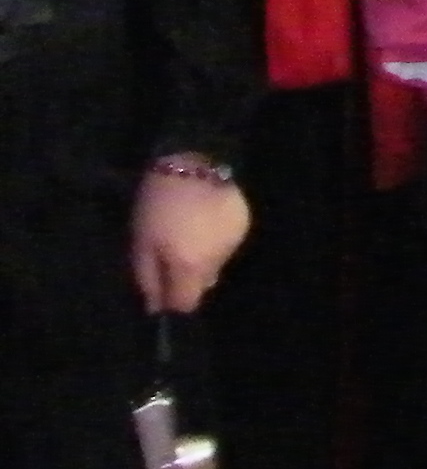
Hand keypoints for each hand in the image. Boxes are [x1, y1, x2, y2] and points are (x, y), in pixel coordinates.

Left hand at [129, 167, 249, 312]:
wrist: (197, 161)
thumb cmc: (159, 204)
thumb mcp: (141, 242)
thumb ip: (147, 278)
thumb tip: (155, 307)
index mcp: (190, 268)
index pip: (186, 304)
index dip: (172, 300)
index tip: (160, 287)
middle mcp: (218, 261)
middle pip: (202, 285)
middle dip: (186, 278)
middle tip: (169, 255)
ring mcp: (234, 242)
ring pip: (215, 265)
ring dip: (201, 258)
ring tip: (187, 234)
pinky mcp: (244, 224)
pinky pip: (225, 245)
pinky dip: (214, 240)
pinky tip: (204, 221)